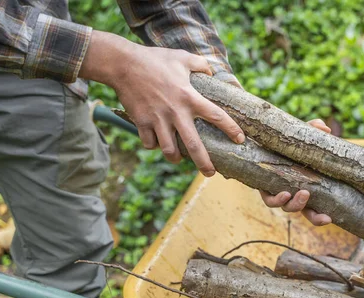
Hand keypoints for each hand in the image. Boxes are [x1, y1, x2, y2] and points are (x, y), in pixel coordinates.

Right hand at [79, 31, 243, 175]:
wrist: (123, 63)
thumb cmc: (155, 59)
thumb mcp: (182, 57)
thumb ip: (200, 64)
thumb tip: (211, 72)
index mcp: (189, 97)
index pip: (216, 116)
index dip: (231, 129)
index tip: (240, 140)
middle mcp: (176, 112)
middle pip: (193, 145)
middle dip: (204, 163)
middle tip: (210, 173)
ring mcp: (158, 119)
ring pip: (169, 150)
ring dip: (175, 158)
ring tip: (179, 158)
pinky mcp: (141, 122)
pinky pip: (150, 143)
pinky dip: (154, 145)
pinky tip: (157, 142)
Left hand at [259, 119, 332, 226]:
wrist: (261, 140)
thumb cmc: (288, 142)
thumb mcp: (303, 137)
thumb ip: (314, 131)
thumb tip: (326, 129)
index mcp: (304, 188)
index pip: (314, 210)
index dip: (320, 218)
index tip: (329, 218)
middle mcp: (291, 194)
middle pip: (302, 211)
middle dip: (311, 215)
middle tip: (315, 204)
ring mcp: (277, 192)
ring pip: (286, 207)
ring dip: (294, 204)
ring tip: (300, 193)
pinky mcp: (264, 188)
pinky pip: (270, 199)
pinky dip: (277, 199)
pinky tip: (284, 193)